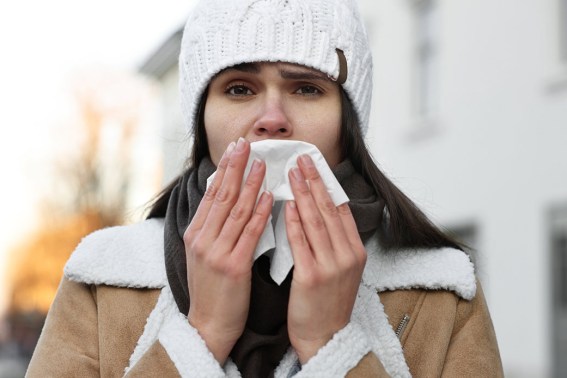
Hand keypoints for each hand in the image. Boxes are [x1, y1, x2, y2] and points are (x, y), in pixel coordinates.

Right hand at [183, 138, 272, 363]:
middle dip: (234, 167)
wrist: (208, 325)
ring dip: (250, 184)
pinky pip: (249, 233)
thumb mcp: (202, 254)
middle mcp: (202, 239)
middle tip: (246, 144)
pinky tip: (268, 197)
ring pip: (236, 210)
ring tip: (261, 164)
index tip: (234, 149)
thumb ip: (212, 227)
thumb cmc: (211, 289)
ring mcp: (216, 252)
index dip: (224, 169)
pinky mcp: (233, 266)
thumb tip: (223, 198)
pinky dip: (259, 212)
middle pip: (221, 195)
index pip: (211, 194)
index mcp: (195, 234)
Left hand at [285, 154, 366, 363]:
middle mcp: (347, 255)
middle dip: (314, 180)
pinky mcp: (311, 277)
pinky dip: (294, 220)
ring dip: (303, 193)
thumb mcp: (342, 271)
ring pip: (316, 220)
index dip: (328, 184)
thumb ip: (334, 243)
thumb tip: (320, 212)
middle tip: (301, 158)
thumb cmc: (327, 303)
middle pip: (329, 209)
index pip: (342, 209)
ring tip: (291, 173)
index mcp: (355, 252)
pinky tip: (286, 204)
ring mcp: (331, 266)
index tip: (316, 164)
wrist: (325, 338)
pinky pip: (301, 242)